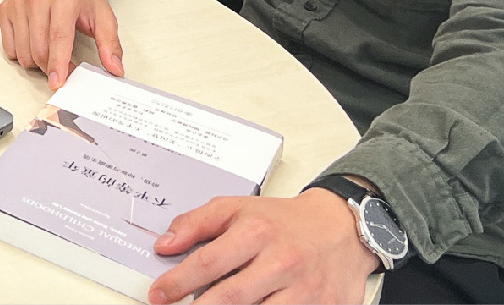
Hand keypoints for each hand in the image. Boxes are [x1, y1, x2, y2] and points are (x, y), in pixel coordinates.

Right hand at [0, 0, 125, 88]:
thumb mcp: (103, 15)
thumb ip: (110, 43)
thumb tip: (115, 69)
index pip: (58, 38)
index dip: (58, 63)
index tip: (58, 82)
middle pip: (39, 49)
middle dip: (51, 66)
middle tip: (64, 65)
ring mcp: (18, 3)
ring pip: (23, 52)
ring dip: (37, 62)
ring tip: (51, 49)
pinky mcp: (6, 9)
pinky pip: (9, 47)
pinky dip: (22, 53)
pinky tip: (35, 41)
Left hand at [145, 190, 378, 304]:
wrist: (345, 228)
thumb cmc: (288, 222)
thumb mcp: (241, 208)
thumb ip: (198, 223)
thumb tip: (164, 244)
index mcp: (259, 232)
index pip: (208, 262)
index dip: (177, 282)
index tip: (158, 294)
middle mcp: (282, 261)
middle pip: (228, 297)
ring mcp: (304, 289)